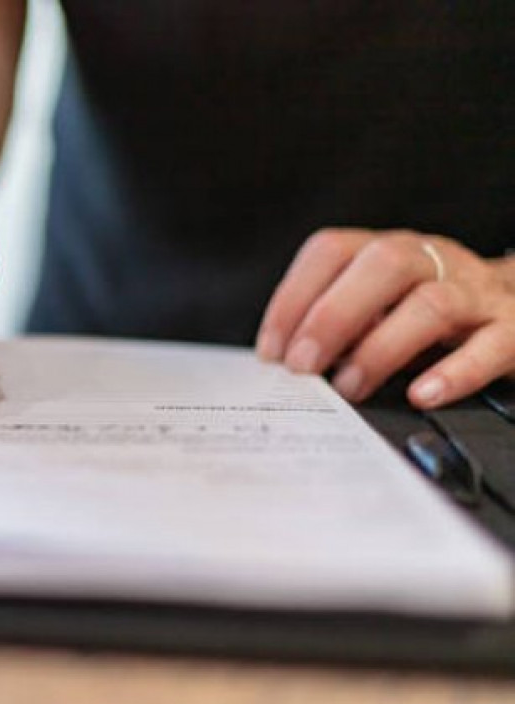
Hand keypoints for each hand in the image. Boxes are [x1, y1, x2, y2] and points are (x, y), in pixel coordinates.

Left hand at [257, 229, 514, 406]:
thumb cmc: (434, 313)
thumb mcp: (383, 304)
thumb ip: (340, 322)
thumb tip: (286, 357)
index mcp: (389, 250)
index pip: (331, 251)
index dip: (293, 297)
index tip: (271, 349)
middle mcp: (433, 260)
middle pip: (382, 266)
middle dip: (331, 317)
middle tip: (302, 366)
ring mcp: (475, 292)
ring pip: (431, 304)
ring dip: (380, 349)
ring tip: (350, 386)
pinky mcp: (513, 330)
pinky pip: (489, 346)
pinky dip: (454, 373)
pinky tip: (423, 394)